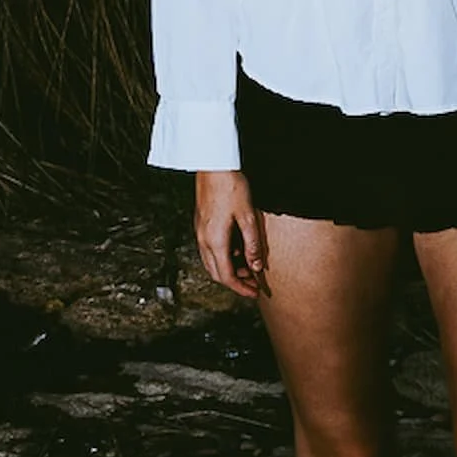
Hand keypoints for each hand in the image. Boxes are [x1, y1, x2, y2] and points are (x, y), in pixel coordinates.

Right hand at [195, 169, 269, 299]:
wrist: (213, 164)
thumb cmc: (231, 186)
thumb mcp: (248, 216)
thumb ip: (252, 244)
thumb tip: (256, 266)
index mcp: (215, 241)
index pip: (226, 276)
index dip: (241, 288)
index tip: (254, 293)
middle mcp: (203, 240)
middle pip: (217, 273)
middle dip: (235, 282)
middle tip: (253, 283)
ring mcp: (199, 232)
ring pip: (211, 262)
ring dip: (228, 269)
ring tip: (248, 267)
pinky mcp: (201, 224)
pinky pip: (209, 250)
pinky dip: (223, 257)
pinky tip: (237, 249)